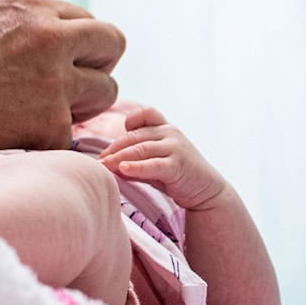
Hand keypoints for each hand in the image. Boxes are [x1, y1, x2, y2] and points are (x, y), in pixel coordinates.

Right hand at [0, 0, 124, 149]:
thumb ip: (19, 24)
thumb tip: (43, 31)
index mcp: (32, 9)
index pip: (88, 20)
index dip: (80, 46)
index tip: (65, 63)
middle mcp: (51, 37)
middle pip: (112, 45)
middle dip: (98, 66)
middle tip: (75, 86)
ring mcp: (55, 81)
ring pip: (108, 91)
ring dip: (85, 104)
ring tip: (48, 113)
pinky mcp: (51, 122)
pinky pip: (72, 132)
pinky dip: (50, 139)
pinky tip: (21, 136)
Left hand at [99, 106, 226, 210]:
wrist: (206, 191)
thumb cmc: (176, 175)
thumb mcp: (153, 164)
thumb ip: (133, 161)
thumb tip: (105, 164)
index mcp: (164, 128)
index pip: (145, 113)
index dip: (130, 120)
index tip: (117, 137)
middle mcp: (170, 133)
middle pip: (135, 136)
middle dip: (114, 148)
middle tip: (99, 160)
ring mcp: (175, 147)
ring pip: (141, 149)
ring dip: (119, 158)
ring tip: (104, 165)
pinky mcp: (178, 164)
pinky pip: (153, 164)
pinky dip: (136, 167)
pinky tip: (122, 169)